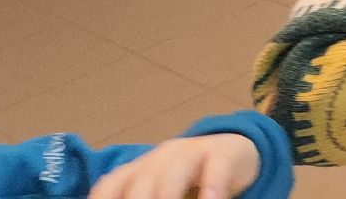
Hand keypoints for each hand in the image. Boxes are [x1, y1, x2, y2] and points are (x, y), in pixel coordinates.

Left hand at [88, 133, 259, 198]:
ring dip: (167, 196)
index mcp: (139, 169)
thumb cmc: (190, 183)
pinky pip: (216, 168)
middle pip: (141, 180)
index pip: (111, 185)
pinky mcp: (223, 153)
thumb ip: (146, 198)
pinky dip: (212, 186)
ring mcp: (192, 152)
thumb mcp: (162, 192)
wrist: (234, 152)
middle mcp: (160, 158)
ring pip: (174, 171)